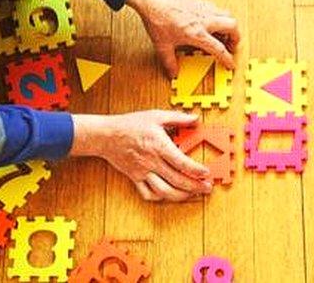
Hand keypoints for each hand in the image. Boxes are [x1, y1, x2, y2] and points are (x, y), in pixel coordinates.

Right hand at [71, 111, 211, 201]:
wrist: (106, 136)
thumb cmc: (130, 125)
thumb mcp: (156, 115)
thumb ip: (177, 118)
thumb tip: (195, 118)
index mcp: (159, 146)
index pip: (182, 163)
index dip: (196, 170)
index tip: (206, 173)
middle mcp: (152, 162)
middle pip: (177, 180)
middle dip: (195, 187)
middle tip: (207, 188)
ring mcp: (143, 172)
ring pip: (164, 191)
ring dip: (181, 196)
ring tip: (192, 195)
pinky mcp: (135, 178)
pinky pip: (148, 193)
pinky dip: (159, 197)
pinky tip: (168, 195)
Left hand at [127, 0, 240, 76]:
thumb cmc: (157, 18)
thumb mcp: (162, 45)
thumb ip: (169, 62)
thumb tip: (172, 72)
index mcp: (197, 33)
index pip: (219, 49)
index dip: (227, 59)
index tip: (230, 64)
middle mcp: (204, 20)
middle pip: (232, 27)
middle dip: (236, 38)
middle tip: (231, 46)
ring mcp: (204, 9)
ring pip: (227, 15)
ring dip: (229, 25)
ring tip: (222, 34)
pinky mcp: (200, 1)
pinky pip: (217, 9)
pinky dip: (219, 17)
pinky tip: (210, 22)